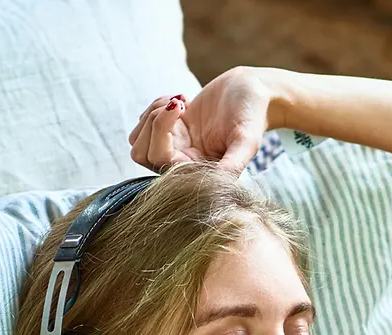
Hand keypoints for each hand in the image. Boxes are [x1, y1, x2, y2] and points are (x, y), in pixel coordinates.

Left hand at [128, 66, 280, 175]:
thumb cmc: (253, 115)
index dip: (160, 133)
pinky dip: (156, 106)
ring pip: (138, 139)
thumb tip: (219, 184)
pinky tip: (182, 101)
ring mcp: (176, 146)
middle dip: (154, 122)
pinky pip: (144, 123)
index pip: (160, 161)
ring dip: (153, 114)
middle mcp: (184, 162)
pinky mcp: (171, 129)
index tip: (181, 107)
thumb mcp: (247, 142)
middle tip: (178, 104)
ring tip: (179, 102)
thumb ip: (232, 165)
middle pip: (141, 153)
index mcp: (199, 170)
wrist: (253, 92)